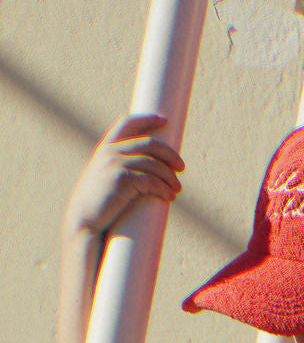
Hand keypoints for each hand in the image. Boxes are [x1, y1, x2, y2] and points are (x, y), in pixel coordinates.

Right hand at [66, 113, 183, 238]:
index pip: (127, 123)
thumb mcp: (104, 180)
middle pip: (148, 144)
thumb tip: (146, 171)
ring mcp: (115, 164)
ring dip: (169, 177)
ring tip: (177, 189)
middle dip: (169, 154)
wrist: (83, 222)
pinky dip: (164, 189)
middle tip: (181, 167)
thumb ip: (119, 169)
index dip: (147, 119)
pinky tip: (169, 197)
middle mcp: (110, 152)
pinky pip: (151, 180)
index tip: (165, 120)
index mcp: (105, 148)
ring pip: (153, 164)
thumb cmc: (97, 207)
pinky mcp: (121, 179)